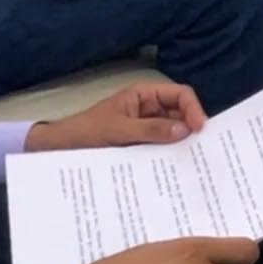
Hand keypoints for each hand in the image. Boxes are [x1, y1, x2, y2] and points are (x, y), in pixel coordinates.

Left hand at [26, 81, 207, 152]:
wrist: (60, 149)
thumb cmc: (86, 132)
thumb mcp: (118, 130)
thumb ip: (151, 130)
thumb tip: (184, 130)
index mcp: (145, 95)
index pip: (180, 94)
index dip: (193, 109)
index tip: (200, 129)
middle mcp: (150, 109)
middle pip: (181, 114)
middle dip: (191, 128)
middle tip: (202, 150)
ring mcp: (147, 128)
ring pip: (174, 133)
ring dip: (181, 144)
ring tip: (192, 162)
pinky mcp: (143, 145)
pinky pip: (162, 147)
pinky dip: (170, 155)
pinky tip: (175, 168)